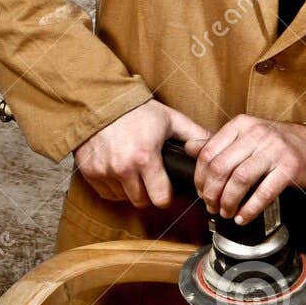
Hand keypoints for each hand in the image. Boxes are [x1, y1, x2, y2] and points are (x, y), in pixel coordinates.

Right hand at [73, 98, 210, 208]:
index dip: (166, 196)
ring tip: (135, 171)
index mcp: (145, 157)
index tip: (166, 189)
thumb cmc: (136, 110)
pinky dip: (114, 187)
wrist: (99, 102)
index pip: (161, 199)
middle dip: (149, 194)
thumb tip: (215, 146)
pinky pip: (106, 193)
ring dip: (131, 190)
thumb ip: (194, 135)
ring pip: (124, 198)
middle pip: (142, 202)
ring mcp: (104, 171)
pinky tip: (119, 171)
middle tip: (151, 179)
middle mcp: (123, 168)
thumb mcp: (170, 119)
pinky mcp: (90, 172)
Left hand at [194, 115, 305, 224]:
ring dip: (228, 202)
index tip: (201, 191)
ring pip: (239, 180)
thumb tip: (190, 148)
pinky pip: (264, 192)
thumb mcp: (246, 135)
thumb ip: (219, 143)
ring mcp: (274, 150)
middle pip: (221, 167)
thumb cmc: (277, 144)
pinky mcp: (289, 168)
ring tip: (226, 212)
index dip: (200, 177)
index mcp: (241, 125)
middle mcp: (257, 134)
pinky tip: (243, 217)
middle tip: (211, 206)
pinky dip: (250, 209)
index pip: (208, 151)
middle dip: (211, 193)